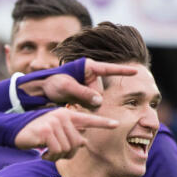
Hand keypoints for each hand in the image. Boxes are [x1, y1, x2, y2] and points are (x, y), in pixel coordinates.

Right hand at [14, 107, 117, 158]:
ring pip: (68, 148)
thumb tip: (84, 143)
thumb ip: (69, 136)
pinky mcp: (46, 131)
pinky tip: (43, 156)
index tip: (116, 124)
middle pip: (77, 143)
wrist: (14, 132)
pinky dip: (51, 157)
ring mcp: (54, 122)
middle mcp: (62, 116)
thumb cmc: (35, 134)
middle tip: (55, 155)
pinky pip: (57, 150)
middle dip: (68, 154)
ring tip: (48, 155)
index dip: (102, 123)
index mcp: (67, 114)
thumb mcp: (54, 133)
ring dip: (58, 157)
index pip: (88, 119)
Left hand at [18, 60, 138, 107]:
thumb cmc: (51, 83)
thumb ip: (83, 93)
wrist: (40, 91)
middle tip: (73, 101)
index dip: (123, 71)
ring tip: (69, 103)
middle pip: (100, 92)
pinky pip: (90, 105)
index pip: (109, 69)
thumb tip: (100, 101)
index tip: (136, 71)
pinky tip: (71, 107)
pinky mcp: (84, 97)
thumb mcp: (65, 87)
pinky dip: (82, 108)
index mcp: (88, 68)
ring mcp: (88, 87)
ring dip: (85, 105)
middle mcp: (91, 77)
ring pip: (96, 101)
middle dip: (90, 99)